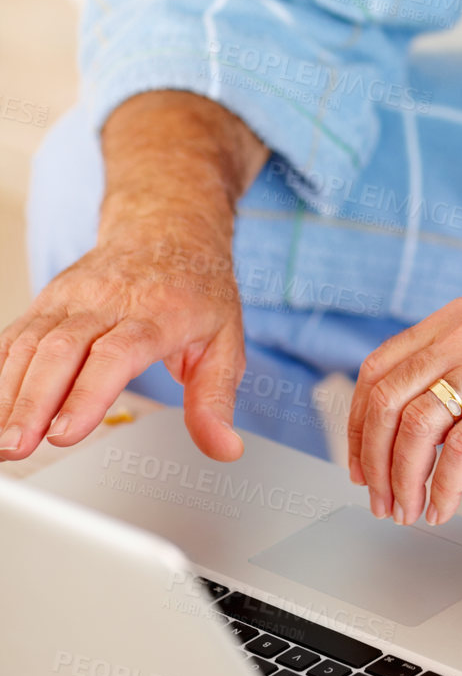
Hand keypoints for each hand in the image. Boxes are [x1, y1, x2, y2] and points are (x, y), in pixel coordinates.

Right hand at [0, 90, 266, 463]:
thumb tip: (224, 448)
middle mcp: (109, 300)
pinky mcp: (49, 300)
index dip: (87, 393)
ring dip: (10, 392)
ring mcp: (73, 297)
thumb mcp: (226, 340)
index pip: (116, 353)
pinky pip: (16, 334)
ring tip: (2, 440)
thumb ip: (216, 399)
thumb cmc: (196, 287)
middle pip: (62, 349)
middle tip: (18, 446)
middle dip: (34, 402)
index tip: (66, 432)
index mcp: (158, 312)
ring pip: (32, 342)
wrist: (168, 226)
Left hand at [346, 296, 461, 524]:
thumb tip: (404, 412)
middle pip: (388, 398)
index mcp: (460, 319)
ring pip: (418, 425)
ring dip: (404, 480)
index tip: (359, 463)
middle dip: (373, 459)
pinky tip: (445, 508)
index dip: (357, 423)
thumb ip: (458, 366)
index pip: (379, 368)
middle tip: (379, 499)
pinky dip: (445, 487)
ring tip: (409, 512)